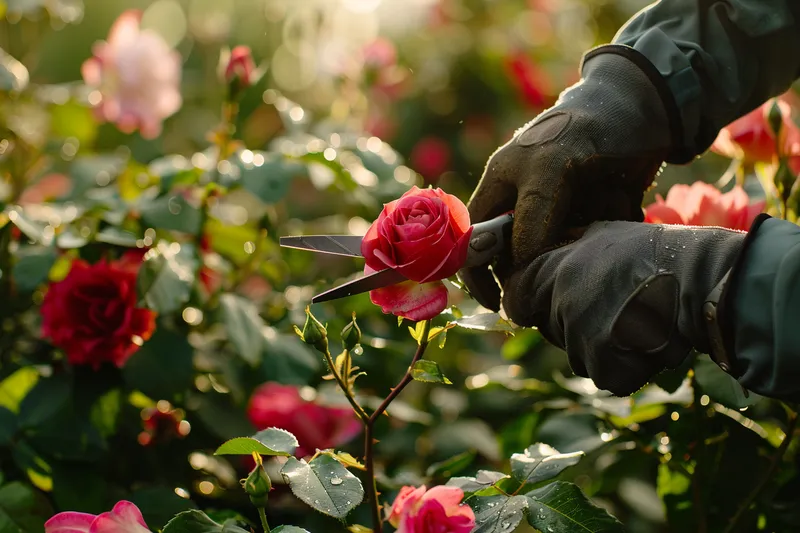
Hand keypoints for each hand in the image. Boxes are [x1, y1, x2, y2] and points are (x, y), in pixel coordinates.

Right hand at [459, 47, 681, 309]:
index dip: (480, 275)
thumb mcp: (548, 170)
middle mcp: (523, 203)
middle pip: (515, 256)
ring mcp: (557, 212)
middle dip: (535, 270)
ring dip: (574, 254)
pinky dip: (602, 241)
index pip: (474, 242)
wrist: (643, 107)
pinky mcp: (590, 217)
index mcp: (499, 187)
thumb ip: (531, 220)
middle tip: (556, 284)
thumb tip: (520, 272)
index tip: (501, 304)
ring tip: (595, 233)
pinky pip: (588, 246)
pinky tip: (617, 214)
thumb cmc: (584, 129)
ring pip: (554, 255)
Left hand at [501, 221, 744, 395]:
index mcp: (553, 268)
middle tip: (611, 311)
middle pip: (549, 328)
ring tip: (636, 322)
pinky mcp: (603, 364)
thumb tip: (551, 259)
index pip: (515, 296)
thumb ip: (569, 249)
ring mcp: (579, 335)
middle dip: (572, 325)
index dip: (527, 302)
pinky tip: (646, 342)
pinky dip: (624, 366)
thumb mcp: (604, 234)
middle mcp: (560, 301)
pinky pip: (604, 374)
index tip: (538, 306)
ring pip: (577, 354)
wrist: (701, 279)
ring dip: (600, 347)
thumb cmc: (657, 253)